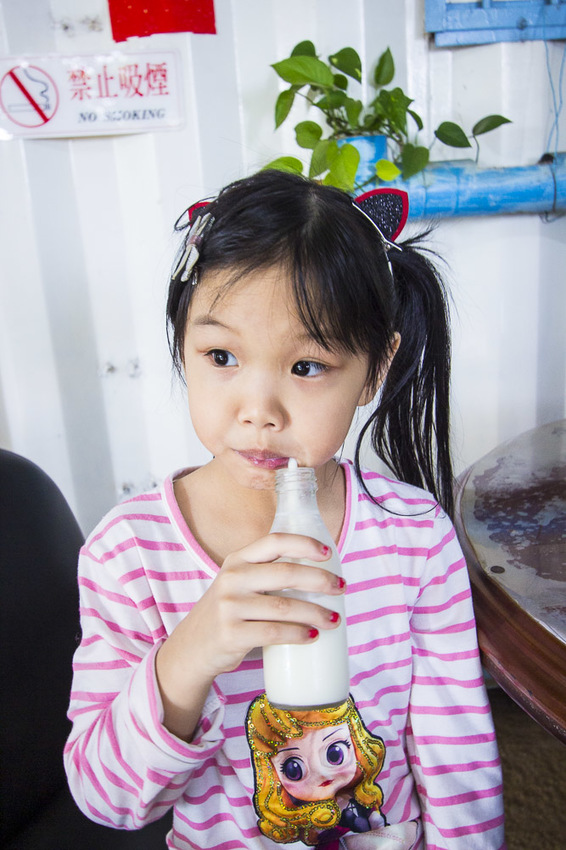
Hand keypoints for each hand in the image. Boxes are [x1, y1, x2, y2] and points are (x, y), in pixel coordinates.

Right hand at [155, 533, 344, 739]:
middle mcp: (232, 578)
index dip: (304, 544)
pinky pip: (274, 632)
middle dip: (320, 580)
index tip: (328, 552)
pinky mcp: (232, 634)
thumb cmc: (230, 611)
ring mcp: (230, 606)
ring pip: (284, 607)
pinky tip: (312, 636)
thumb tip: (322, 574)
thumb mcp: (239, 582)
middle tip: (341, 588)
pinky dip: (298, 635)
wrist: (193, 646)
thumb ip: (267, 572)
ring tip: (335, 620)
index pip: (274, 541)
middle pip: (286, 573)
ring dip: (316, 613)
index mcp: (238, 559)